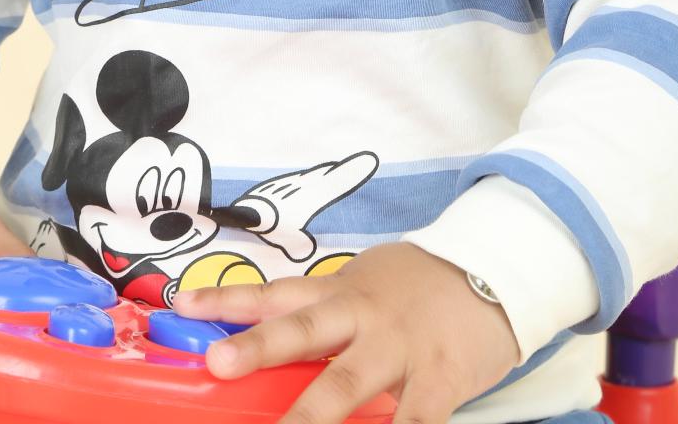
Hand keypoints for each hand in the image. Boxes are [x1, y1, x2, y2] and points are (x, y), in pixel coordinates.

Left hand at [172, 242, 520, 423]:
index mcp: (340, 293)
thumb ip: (326, 315)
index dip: (228, 299)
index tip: (181, 304)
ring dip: (311, 415)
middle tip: (217, 361)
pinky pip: (414, 420)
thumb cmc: (421, 286)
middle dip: (258, 347)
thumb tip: (272, 343)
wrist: (496, 269)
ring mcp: (399, 348)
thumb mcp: (368, 286)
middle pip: (302, 331)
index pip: (275, 293)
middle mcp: (361, 315)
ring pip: (347, 383)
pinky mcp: (440, 377)